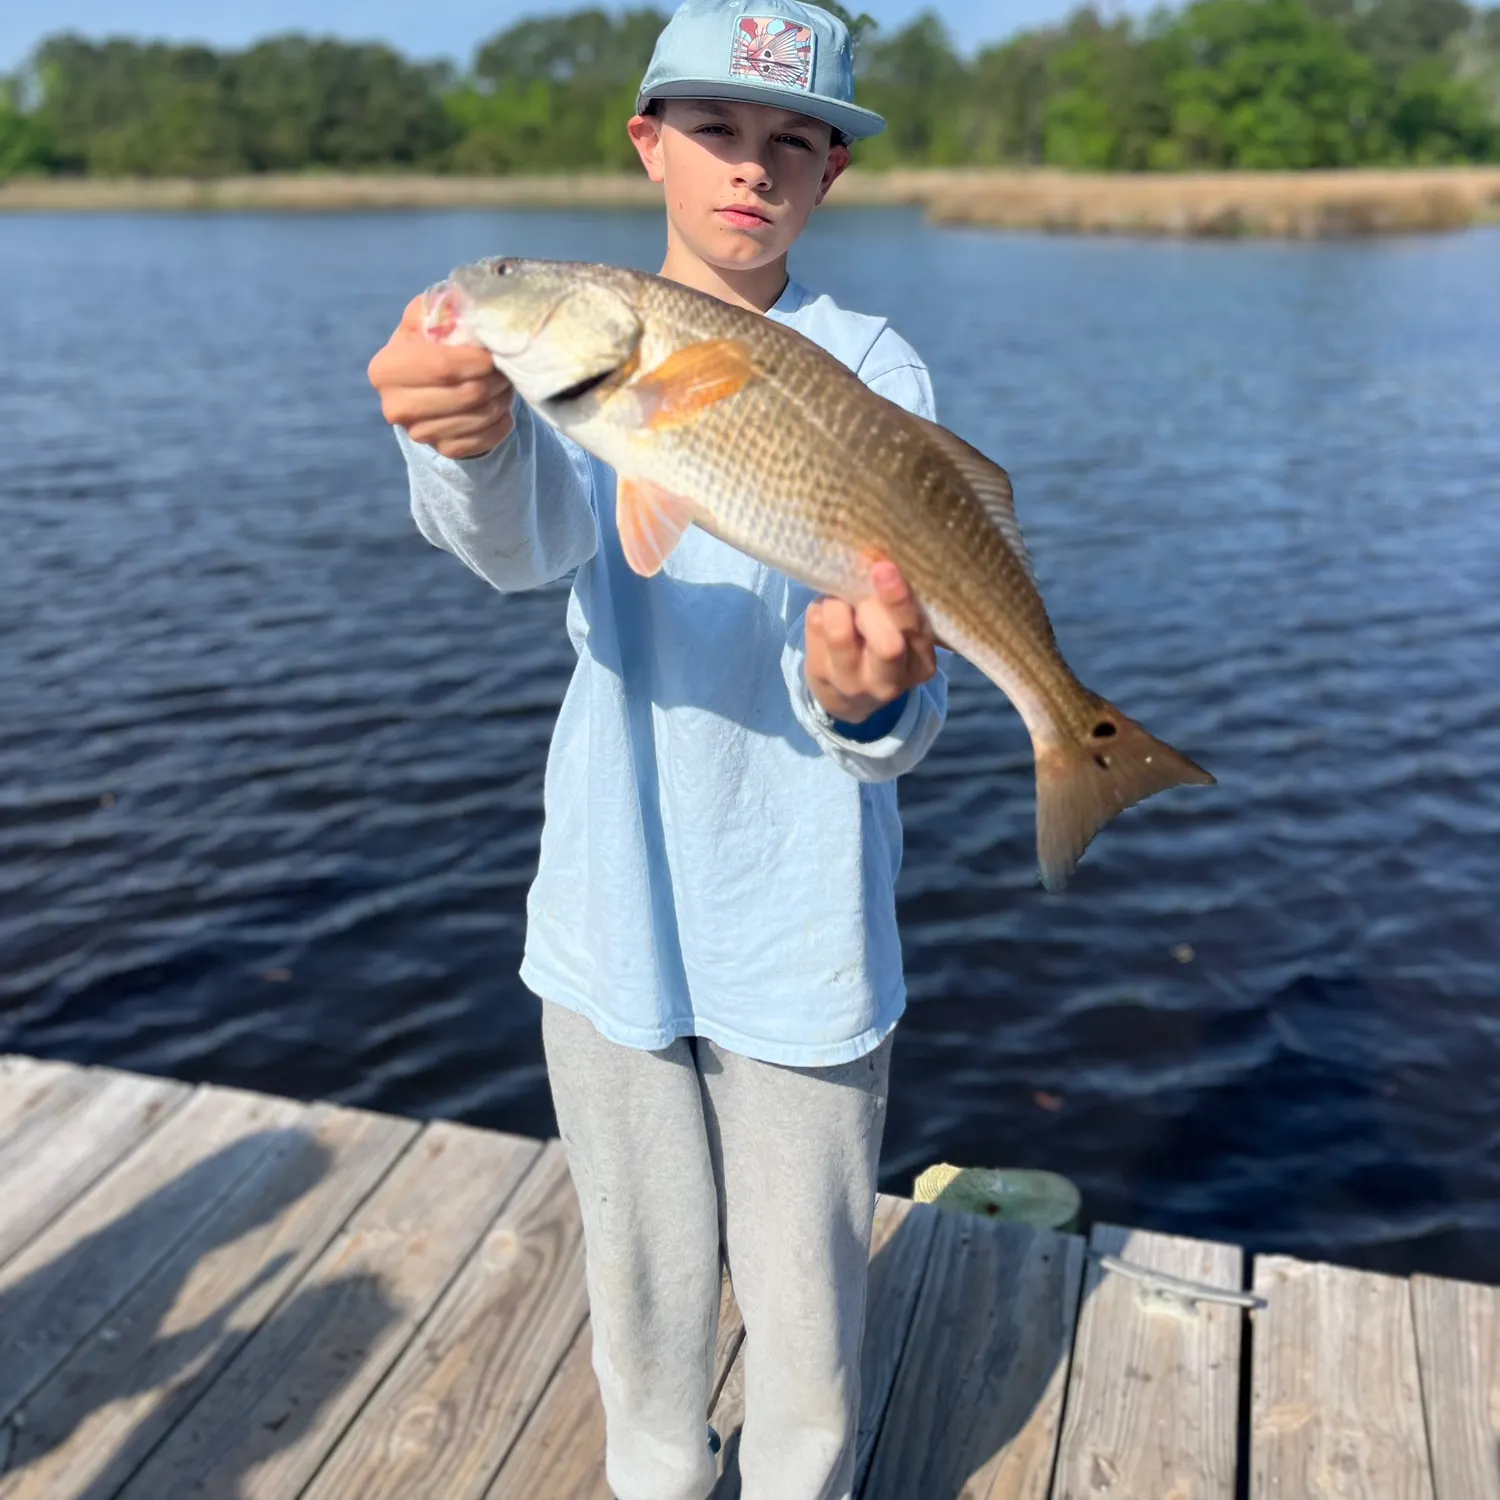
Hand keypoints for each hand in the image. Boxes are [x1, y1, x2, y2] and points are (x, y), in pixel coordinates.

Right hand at [368, 294, 514, 458]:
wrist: (436, 382)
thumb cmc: (435, 341)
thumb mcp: (432, 315)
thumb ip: (444, 306)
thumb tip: (467, 304)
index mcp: (386, 368)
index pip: (440, 367)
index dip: (476, 360)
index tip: (493, 353)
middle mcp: (395, 406)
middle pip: (465, 396)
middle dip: (493, 380)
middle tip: (504, 368)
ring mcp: (418, 433)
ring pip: (478, 418)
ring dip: (500, 399)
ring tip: (502, 383)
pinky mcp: (443, 450)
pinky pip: (484, 440)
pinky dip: (500, 422)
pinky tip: (500, 408)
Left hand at [805, 560, 937, 725]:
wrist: (849, 698)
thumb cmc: (881, 649)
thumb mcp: (902, 635)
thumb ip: (897, 606)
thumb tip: (873, 557)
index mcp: (920, 665)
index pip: (916, 632)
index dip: (900, 600)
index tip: (884, 567)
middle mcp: (889, 681)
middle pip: (888, 645)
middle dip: (873, 605)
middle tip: (865, 581)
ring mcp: (851, 683)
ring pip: (841, 633)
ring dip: (839, 603)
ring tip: (841, 598)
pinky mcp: (819, 675)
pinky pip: (816, 626)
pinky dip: (821, 608)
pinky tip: (828, 612)